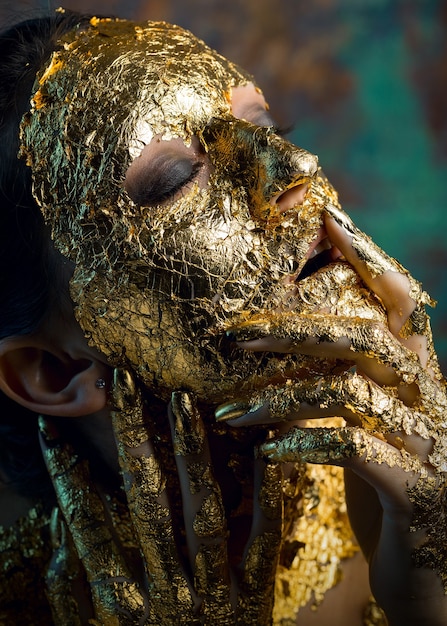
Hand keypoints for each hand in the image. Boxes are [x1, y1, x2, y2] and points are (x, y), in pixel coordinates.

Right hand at [39, 369, 283, 624]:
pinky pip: (263, 539)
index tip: (52, 430)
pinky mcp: (257, 600)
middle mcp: (168, 594)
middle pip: (144, 503)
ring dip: (190, 452)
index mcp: (125, 608)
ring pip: (201, 511)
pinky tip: (264, 448)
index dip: (66, 478)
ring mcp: (215, 596)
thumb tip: (61, 523)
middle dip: (131, 439)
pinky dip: (267, 493)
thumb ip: (70, 591)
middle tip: (124, 382)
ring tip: (182, 400)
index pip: (88, 528)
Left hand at [215, 205, 446, 624]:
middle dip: (294, 324)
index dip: (367, 253)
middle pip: (364, 333)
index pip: (400, 297)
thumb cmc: (386, 488)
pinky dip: (303, 443)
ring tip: (227, 410)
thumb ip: (343, 380)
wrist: (432, 570)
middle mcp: (430, 396)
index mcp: (418, 374)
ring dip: (279, 395)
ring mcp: (429, 440)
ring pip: (348, 389)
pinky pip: (352, 446)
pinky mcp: (418, 486)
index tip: (325, 216)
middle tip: (232, 332)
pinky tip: (266, 452)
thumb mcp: (368, 426)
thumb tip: (279, 340)